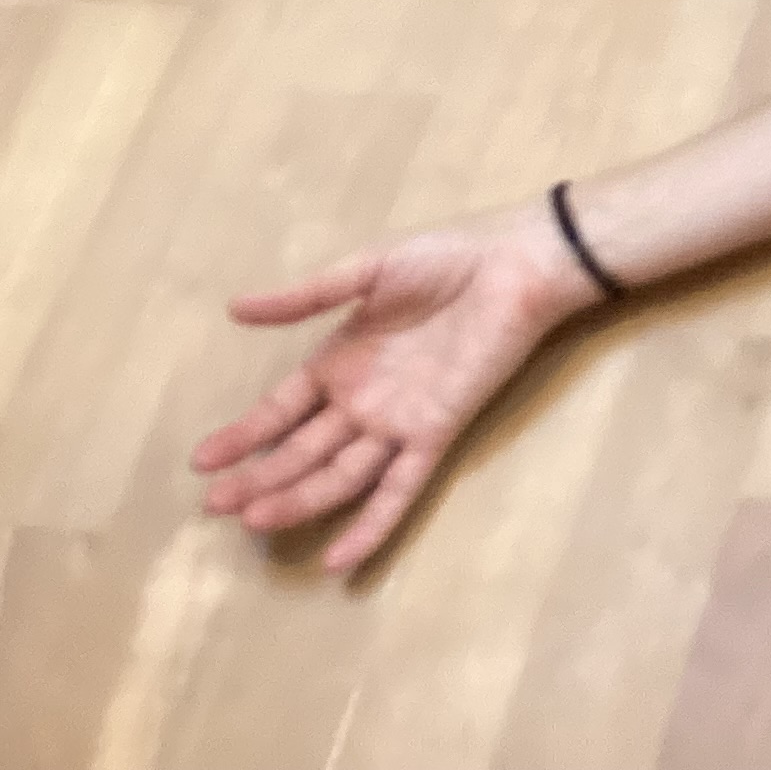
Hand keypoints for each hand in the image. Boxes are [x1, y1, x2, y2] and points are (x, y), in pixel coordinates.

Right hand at [192, 206, 596, 574]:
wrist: (518, 263)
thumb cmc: (447, 258)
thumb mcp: (367, 269)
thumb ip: (305, 296)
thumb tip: (235, 308)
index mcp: (341, 361)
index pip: (281, 410)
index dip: (243, 435)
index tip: (201, 461)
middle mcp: (363, 400)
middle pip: (302, 450)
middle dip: (259, 478)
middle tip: (214, 505)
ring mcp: (398, 421)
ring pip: (340, 474)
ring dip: (298, 500)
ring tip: (254, 522)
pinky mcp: (437, 431)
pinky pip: (400, 488)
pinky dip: (371, 525)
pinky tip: (338, 562)